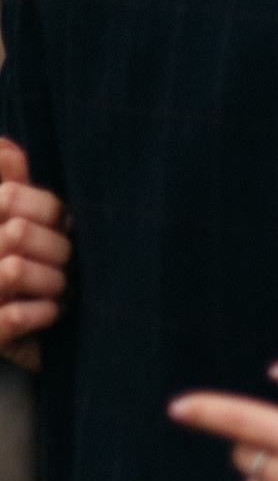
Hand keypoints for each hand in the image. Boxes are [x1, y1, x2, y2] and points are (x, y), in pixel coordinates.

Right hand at [0, 139, 72, 369]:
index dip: (49, 209)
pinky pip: (13, 318)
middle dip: (58, 249)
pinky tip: (52, 313)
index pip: (10, 196)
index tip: (62, 227)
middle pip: (18, 232)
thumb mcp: (8, 221)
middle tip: (68, 264)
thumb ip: (5, 182)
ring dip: (54, 282)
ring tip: (62, 290)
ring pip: (14, 271)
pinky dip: (43, 313)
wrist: (10, 335)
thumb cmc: (17, 275)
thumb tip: (6, 146)